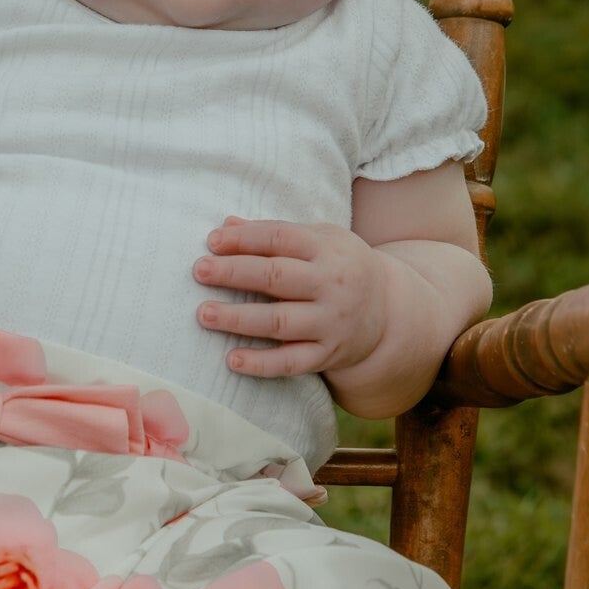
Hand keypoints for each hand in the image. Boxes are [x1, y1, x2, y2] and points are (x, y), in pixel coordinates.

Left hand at [192, 214, 388, 378]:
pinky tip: (232, 360)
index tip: (212, 241)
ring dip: (239, 318)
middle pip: (276, 277)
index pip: (281, 238)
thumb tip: (225, 225)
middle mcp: (332, 285)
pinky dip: (261, 364)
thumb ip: (275, 233)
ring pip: (280, 321)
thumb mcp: (320, 239)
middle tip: (199, 270)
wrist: (389, 309)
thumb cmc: (341, 266)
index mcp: (328, 249)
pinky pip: (291, 362)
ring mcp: (331, 322)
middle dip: (234, 273)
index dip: (245, 238)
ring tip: (204, 313)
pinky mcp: (328, 354)